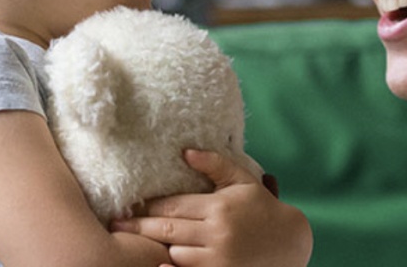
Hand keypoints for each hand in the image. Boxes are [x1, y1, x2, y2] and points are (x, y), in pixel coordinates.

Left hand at [111, 150, 312, 266]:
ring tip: (136, 240)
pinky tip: (157, 265)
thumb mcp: (242, 181)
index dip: (149, 204)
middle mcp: (217, 232)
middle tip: (116, 223)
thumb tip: (186, 152)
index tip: (130, 203)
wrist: (289, 242)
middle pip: (167, 229)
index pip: (173, 204)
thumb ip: (215, 164)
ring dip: (157, 247)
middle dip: (139, 225)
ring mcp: (218, 258)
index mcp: (219, 206)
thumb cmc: (261, 207)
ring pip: (174, 253)